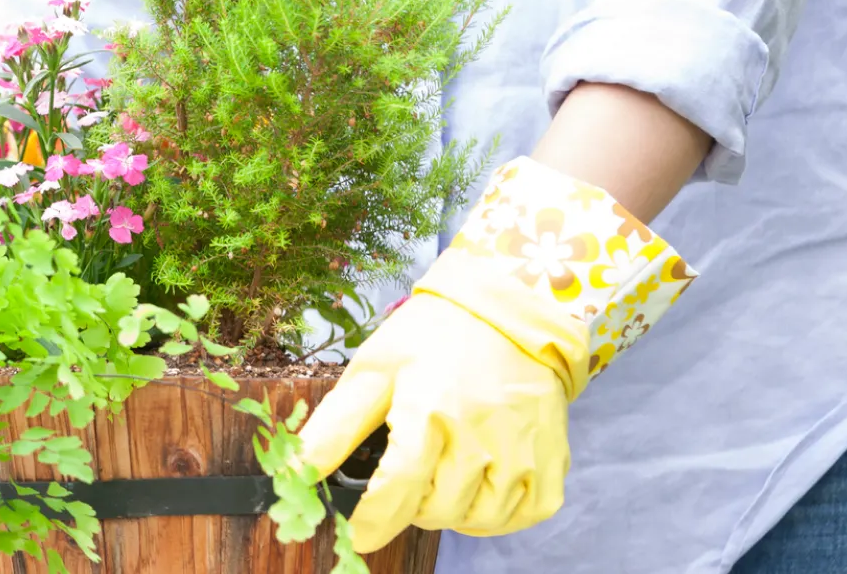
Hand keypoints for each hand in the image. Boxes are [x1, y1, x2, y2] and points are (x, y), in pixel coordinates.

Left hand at [297, 157, 698, 551]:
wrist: (509, 312)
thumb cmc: (433, 339)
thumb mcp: (373, 370)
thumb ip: (334, 428)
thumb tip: (293, 472)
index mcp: (430, 407)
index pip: (400, 486)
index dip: (374, 519)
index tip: (357, 534)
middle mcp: (482, 433)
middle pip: (435, 510)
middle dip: (410, 504)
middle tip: (406, 473)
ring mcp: (524, 450)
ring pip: (477, 519)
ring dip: (450, 509)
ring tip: (441, 472)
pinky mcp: (552, 460)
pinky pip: (522, 514)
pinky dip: (495, 511)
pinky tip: (478, 481)